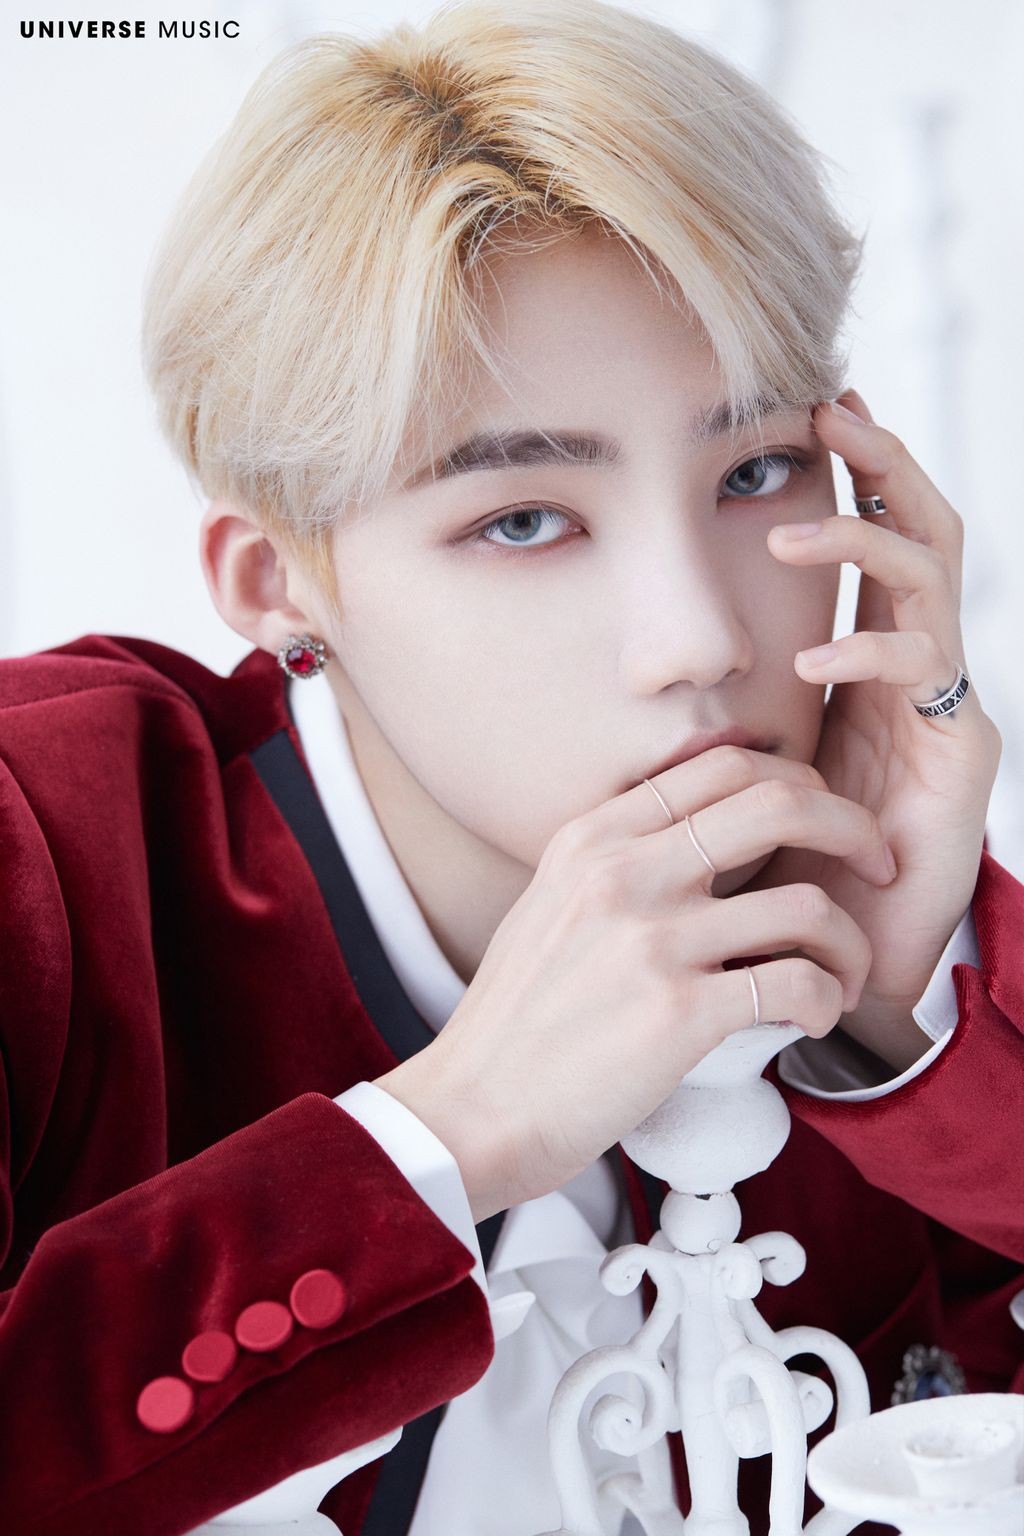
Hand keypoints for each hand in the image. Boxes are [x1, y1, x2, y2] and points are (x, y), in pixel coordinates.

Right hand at [376, 746, 894, 1221]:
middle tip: (877, 865)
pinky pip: (796, 985)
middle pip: (779, 802)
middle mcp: (623, 872)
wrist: (473, 1109)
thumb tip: (698, 843)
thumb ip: (618, 862)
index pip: (722, 764)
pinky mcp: (679, 1013)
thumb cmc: (516, 1021)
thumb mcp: (550, 904)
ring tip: (843, 977)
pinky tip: (813, 1019)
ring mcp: (652, 939)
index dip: (795, 781)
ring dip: (850, 943)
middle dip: (853, 827)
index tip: (824, 821)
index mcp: (592, 838)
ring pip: (806, 903)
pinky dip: (825, 1002)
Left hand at [750, 389, 1001, 1069]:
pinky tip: (815, 658)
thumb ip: (733, 696)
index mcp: (869, 658)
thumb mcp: (753, 756)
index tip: (808, 408)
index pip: (875, 540)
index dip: (854, 472)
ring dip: (862, 544)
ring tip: (788, 532)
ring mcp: (945, 704)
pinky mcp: (962, 753)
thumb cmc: (791, 857)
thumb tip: (648, 648)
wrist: (846, 956)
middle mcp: (917, 668)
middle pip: (922, 531)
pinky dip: (868, 654)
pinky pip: (925, 678)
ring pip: (931, 582)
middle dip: (881, 464)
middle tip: (829, 410)